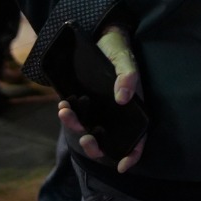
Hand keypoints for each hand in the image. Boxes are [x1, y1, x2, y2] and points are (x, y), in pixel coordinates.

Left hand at [59, 25, 143, 172]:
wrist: (100, 35)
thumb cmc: (119, 49)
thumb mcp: (126, 60)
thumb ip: (128, 76)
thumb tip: (122, 99)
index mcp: (131, 109)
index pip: (137, 138)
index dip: (132, 154)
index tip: (121, 166)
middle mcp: (114, 114)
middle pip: (107, 141)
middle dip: (94, 147)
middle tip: (86, 139)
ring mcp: (97, 109)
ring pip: (88, 129)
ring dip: (75, 127)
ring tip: (66, 112)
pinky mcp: (83, 102)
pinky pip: (76, 115)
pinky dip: (68, 114)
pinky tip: (63, 104)